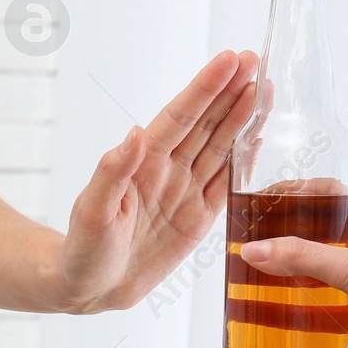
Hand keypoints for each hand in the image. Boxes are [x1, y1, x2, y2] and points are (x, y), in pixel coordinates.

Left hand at [56, 49, 259, 313]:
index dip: (205, 88)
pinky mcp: (198, 218)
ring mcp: (184, 192)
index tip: (229, 59)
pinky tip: (258, 137)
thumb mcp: (92, 211)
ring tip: (264, 88)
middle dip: (231, 92)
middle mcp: (167, 170)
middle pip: (206, 124)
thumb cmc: (83, 248)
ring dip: (242, 118)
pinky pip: (226, 183)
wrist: (90, 288)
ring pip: (220, 147)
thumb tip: (136, 131)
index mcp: (142, 162)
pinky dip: (243, 160)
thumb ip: (113, 172)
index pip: (180, 117)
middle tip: (257, 59)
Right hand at [238, 193, 347, 347]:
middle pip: (314, 230)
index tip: (264, 198)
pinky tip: (271, 306)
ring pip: (313, 266)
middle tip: (250, 236)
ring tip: (252, 269)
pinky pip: (317, 300)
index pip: (328, 193)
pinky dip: (295, 303)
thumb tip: (255, 250)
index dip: (296, 192)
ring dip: (286, 269)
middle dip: (282, 234)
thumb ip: (304, 257)